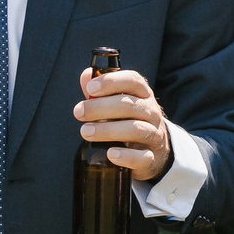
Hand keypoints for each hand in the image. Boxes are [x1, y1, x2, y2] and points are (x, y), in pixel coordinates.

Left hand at [77, 66, 171, 183]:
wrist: (154, 150)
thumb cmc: (129, 121)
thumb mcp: (119, 103)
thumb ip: (101, 91)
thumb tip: (85, 76)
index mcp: (143, 95)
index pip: (133, 81)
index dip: (111, 82)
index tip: (90, 88)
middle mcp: (152, 113)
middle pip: (129, 105)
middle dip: (100, 108)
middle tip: (79, 112)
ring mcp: (154, 135)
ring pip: (135, 129)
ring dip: (107, 130)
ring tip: (85, 131)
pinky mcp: (151, 158)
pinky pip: (142, 157)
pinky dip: (126, 156)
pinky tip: (110, 154)